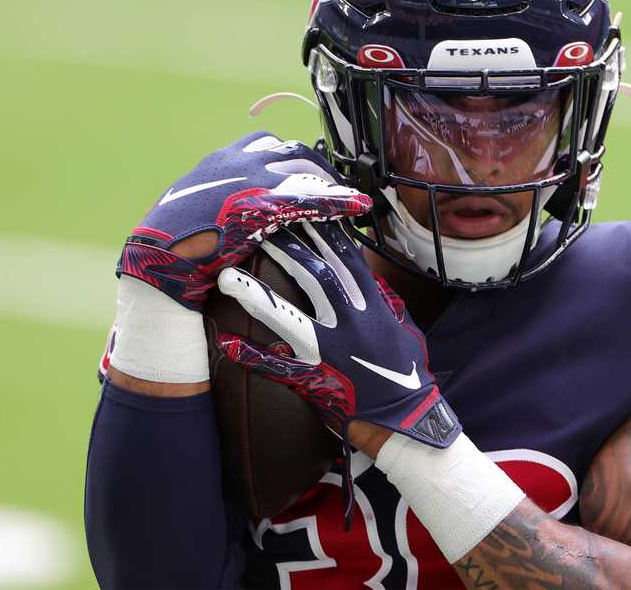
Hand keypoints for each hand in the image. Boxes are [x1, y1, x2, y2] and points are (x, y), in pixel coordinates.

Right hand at [106, 132, 370, 386]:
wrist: (156, 258)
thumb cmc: (169, 244)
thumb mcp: (190, 211)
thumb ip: (213, 201)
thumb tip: (224, 209)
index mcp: (218, 160)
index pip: (264, 143)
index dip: (290, 156)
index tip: (307, 171)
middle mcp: (236, 160)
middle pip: (291, 150)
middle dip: (318, 166)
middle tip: (337, 187)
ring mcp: (249, 179)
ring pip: (305, 167)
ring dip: (331, 181)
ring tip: (351, 198)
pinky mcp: (262, 204)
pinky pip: (309, 197)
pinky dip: (337, 200)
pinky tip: (358, 207)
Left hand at [214, 221, 460, 448]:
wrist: (407, 423)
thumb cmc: (408, 376)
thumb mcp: (405, 329)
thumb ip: (387, 302)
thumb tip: (374, 280)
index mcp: (373, 307)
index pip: (348, 260)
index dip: (326, 232)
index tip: (305, 207)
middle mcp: (352, 324)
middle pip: (316, 277)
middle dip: (287, 248)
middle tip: (259, 224)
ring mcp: (333, 352)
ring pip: (291, 318)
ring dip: (257, 297)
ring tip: (226, 275)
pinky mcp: (317, 381)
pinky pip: (278, 369)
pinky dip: (251, 358)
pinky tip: (223, 345)